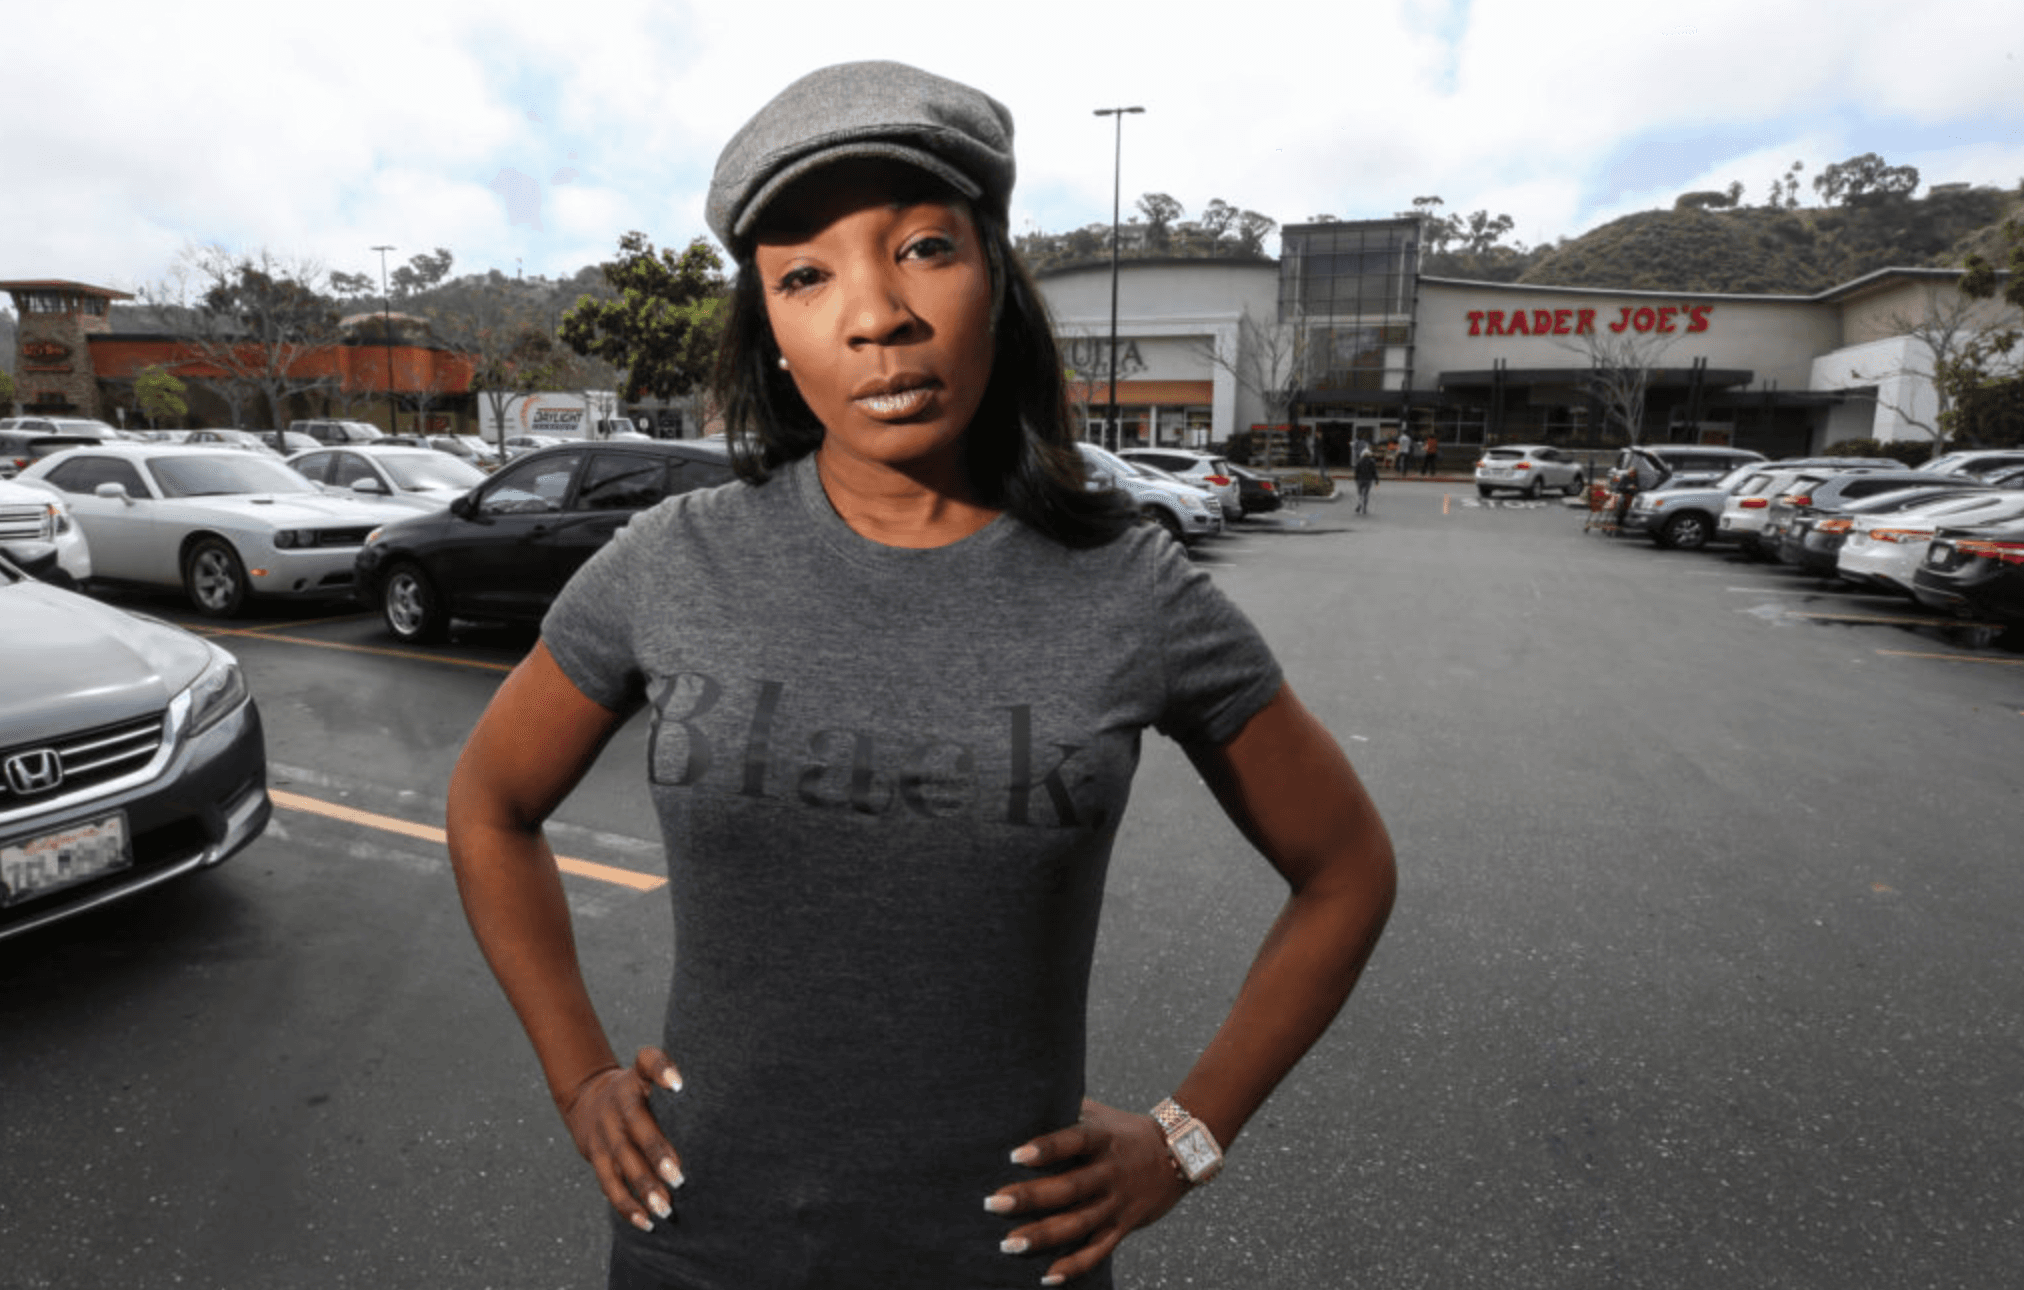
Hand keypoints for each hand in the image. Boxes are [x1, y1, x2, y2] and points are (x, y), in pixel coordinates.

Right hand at [558, 1046, 685, 1232]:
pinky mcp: (597, 1158)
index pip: (648, 1064)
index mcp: (634, 1080)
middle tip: (679, 1177)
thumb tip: (687, 1086)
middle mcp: (618, 1106)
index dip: (661, 1070)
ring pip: (622, 1163)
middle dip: (657, 1153)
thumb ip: (666, 1071)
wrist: (586, 1097)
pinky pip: (610, 1184)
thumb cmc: (634, 1089)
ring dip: (643, 1188)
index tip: (678, 1084)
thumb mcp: (645, 1070)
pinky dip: (627, 1206)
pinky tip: (647, 1222)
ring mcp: (605, 1134)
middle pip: (637, 1128)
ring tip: (665, 1209)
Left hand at [985, 1097, 1191, 1284]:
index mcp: (1103, 1138)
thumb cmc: (1124, 1130)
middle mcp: (1110, 1171)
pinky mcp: (1125, 1225)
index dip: (1047, 1148)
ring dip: (1043, 1235)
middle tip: (993, 1203)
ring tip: (1009, 1244)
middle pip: (1070, 1187)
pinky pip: (1099, 1250)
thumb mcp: (1099, 1114)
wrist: (1179, 1152)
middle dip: (1030, 1198)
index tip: (1014, 1156)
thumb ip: (1066, 1107)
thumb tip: (1023, 1096)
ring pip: (1079, 1223)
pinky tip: (1048, 1276)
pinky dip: (1075, 1265)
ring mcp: (1118, 1201)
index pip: (1074, 1141)